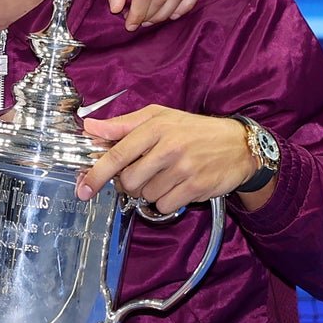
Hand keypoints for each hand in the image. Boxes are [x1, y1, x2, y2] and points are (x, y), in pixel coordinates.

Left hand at [75, 105, 253, 214]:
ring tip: (164, 175)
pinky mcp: (196, 187)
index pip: (117, 153)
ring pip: (145, 195)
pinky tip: (176, 186)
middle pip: (129, 180)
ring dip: (149, 191)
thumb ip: (122, 124)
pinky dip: (165, 201)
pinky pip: (164, 205)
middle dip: (128, 183)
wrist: (238, 145)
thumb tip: (90, 128)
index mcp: (155, 127)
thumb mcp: (158, 116)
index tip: (84, 187)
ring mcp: (183, 168)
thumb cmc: (193, 129)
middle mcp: (169, 147)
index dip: (97, 173)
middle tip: (141, 173)